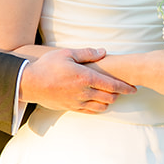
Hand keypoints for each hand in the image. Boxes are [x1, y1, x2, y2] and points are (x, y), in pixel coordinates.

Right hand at [20, 47, 136, 114]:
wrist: (30, 83)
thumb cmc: (48, 66)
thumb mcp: (67, 53)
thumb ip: (87, 53)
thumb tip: (104, 52)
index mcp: (85, 77)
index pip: (111, 85)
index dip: (125, 87)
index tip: (133, 88)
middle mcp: (83, 92)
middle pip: (109, 97)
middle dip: (119, 95)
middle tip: (123, 90)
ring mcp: (77, 102)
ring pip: (101, 107)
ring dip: (108, 102)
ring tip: (110, 96)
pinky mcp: (70, 108)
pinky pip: (89, 111)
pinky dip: (97, 108)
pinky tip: (98, 103)